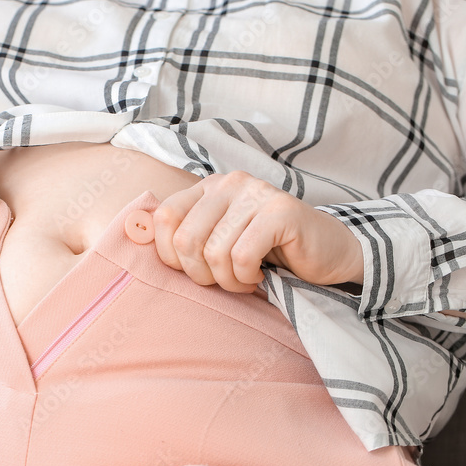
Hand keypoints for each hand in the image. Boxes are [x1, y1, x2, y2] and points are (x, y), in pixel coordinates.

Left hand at [150, 171, 363, 292]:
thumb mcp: (220, 240)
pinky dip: (247, 278)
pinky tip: (260, 276)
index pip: (164, 218)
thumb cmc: (267, 252)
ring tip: (245, 280)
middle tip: (224, 282)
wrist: (327, 252)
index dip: (171, 255)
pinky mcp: (281, 211)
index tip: (195, 270)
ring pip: (214, 252)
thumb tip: (138, 238)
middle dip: (201, 274)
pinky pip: (242, 257)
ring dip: (227, 281)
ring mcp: (256, 193)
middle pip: (186, 239)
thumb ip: (188, 235)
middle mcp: (229, 183)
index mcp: (208, 187)